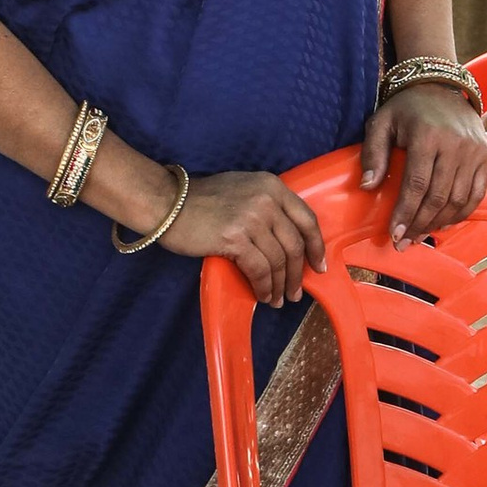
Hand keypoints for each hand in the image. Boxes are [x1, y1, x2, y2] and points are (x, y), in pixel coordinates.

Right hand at [166, 169, 324, 306]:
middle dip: (297, 273)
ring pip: (278, 261)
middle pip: (295, 244)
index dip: (316, 246)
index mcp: (272, 186)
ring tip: (278, 300)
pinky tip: (263, 296)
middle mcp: (267, 199)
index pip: (306, 219)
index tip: (319, 265)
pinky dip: (264, 287)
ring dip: (280, 285)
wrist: (168, 203)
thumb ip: (267, 207)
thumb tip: (285, 243)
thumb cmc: (202, 200)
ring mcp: (252, 218)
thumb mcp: (243, 191)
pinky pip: (259, 270)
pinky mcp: (235, 238)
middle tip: (296, 293)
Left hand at [360, 82, 486, 247]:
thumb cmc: (406, 108)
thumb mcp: (381, 122)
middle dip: (419, 225)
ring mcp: (474, 152)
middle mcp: (455, 144)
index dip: (405, 213)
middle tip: (403, 243)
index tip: (393, 234)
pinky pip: (476, 194)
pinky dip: (461, 213)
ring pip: (458, 200)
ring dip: (438, 224)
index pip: (416, 185)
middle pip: (437, 197)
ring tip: (419, 236)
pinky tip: (443, 224)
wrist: (440, 86)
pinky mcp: (485, 156)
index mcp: (427, 136)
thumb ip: (373, 154)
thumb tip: (367, 187)